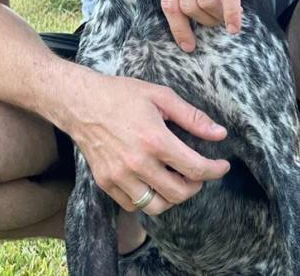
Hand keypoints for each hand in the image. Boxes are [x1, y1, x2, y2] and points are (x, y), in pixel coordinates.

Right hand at [64, 73, 230, 215]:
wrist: (78, 101)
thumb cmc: (119, 94)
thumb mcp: (159, 96)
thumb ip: (192, 117)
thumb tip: (220, 134)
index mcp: (155, 140)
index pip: (196, 169)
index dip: (216, 171)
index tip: (221, 166)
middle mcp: (137, 163)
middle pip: (180, 193)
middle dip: (196, 185)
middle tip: (196, 172)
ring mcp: (119, 175)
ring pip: (157, 206)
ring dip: (172, 197)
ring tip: (173, 180)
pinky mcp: (105, 181)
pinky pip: (133, 204)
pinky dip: (146, 199)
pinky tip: (149, 181)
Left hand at [161, 0, 267, 50]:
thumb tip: (192, 9)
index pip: (168, 3)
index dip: (177, 28)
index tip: (188, 46)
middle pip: (188, 6)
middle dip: (203, 23)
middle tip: (217, 25)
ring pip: (206, 1)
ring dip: (218, 18)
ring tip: (227, 20)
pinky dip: (230, 12)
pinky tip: (236, 24)